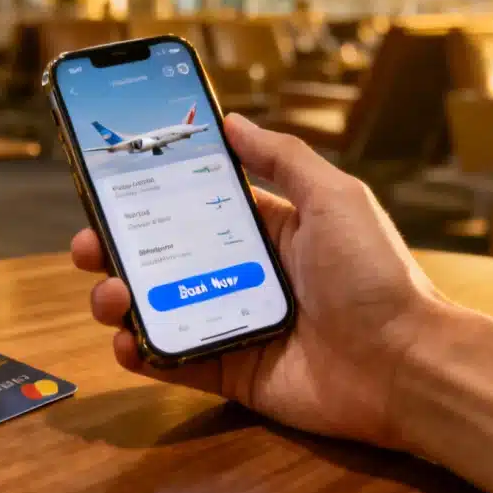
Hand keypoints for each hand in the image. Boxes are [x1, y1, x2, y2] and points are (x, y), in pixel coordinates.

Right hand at [72, 113, 443, 449]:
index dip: (152, 196)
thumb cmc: (375, 276)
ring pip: (159, 308)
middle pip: (165, 257)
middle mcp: (245, 274)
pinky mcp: (231, 371)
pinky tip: (126, 341)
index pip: (195, 206)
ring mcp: (234, 322)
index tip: (111, 184)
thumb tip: (233, 120)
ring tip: (108, 293)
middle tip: (88, 243)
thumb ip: (282, 158)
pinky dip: (142, 353)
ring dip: (121, 298)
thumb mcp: (334, 198)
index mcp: (268, 231)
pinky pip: (175, 360)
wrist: (404, 366)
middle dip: (119, 248)